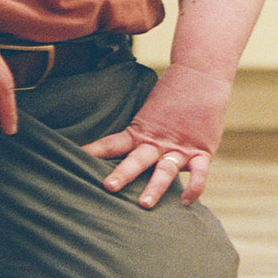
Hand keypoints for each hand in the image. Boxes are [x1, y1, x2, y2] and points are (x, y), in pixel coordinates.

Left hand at [83, 64, 230, 208]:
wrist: (202, 74)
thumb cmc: (174, 90)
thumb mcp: (150, 110)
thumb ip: (140, 131)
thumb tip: (120, 145)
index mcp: (141, 131)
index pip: (113, 144)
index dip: (94, 152)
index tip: (75, 159)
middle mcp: (158, 142)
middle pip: (137, 160)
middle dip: (123, 174)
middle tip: (109, 187)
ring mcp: (180, 148)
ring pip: (165, 170)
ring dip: (155, 187)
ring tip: (144, 204)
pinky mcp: (202, 150)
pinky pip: (199, 173)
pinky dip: (194, 188)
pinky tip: (185, 202)